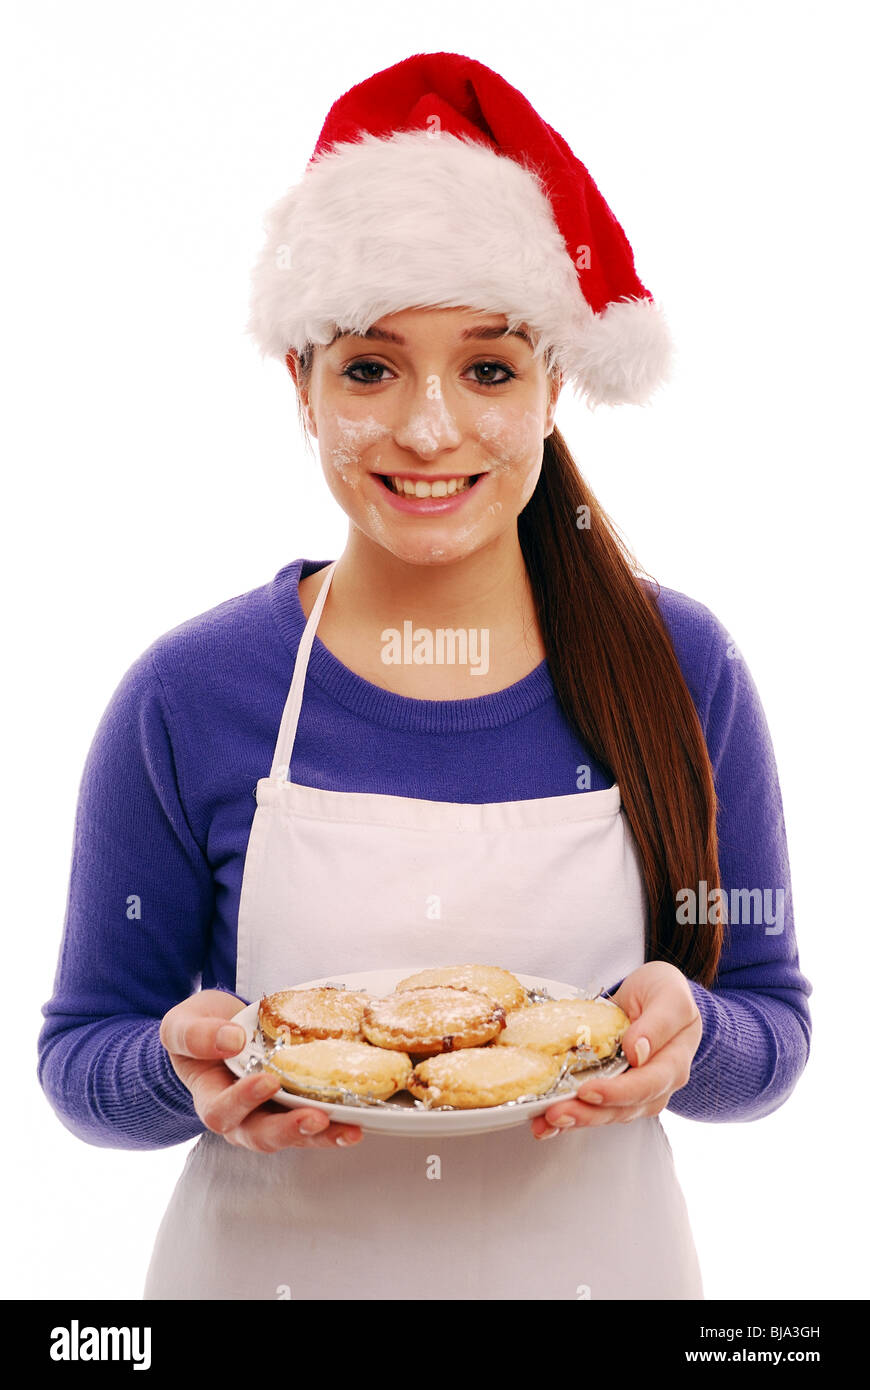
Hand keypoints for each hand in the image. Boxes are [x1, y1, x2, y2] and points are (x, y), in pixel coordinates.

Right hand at [160, 989, 362, 1151]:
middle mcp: (241, 1116)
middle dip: (290, 1130)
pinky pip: (314, 1123)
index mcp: (210, 1098)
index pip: (222, 1110)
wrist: (218, 1028)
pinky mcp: (294, 1106)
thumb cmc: (199, 1029)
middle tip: (316, 1117)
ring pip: (294, 1137)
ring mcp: (270, 1114)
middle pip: (262, 1136)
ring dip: (322, 1136)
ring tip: (350, 1130)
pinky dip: (336, 1125)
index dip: (243, 1101)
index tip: (267, 1080)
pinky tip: (359, 1123)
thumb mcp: (182, 1025)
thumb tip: (232, 1040)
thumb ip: (196, 1035)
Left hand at [531, 961, 701, 1139]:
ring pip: (604, 1114)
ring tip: (545, 1121)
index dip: (617, 1092)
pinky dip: (568, 1116)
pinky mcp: (611, 1090)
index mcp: (672, 1064)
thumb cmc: (664, 993)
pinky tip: (544, 1122)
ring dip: (574, 1119)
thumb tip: (638, 1051)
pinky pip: (590, 1107)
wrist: (654, 994)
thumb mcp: (669, 997)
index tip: (589, 1090)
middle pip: (622, 1108)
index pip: (646, 1086)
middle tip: (556, 1113)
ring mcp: (632, 1092)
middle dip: (587, 1114)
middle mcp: (654, 1086)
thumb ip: (658, 1023)